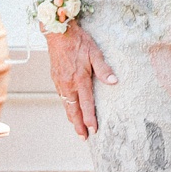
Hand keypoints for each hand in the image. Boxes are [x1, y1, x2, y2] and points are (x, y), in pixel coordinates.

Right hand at [47, 22, 115, 138]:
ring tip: (77, 128)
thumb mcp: (95, 52)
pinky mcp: (56, 78)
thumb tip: (114, 82)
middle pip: (73, 110)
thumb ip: (104, 69)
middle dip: (79, 125)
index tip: (94, 130)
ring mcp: (60, 82)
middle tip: (83, 138)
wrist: (58, 33)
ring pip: (66, 105)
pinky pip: (62, 97)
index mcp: (79, 79)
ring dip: (72, 118)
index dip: (90, 118)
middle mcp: (68, 84)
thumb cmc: (79, 41)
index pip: (86, 104)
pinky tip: (70, 109)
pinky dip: (67, 107)